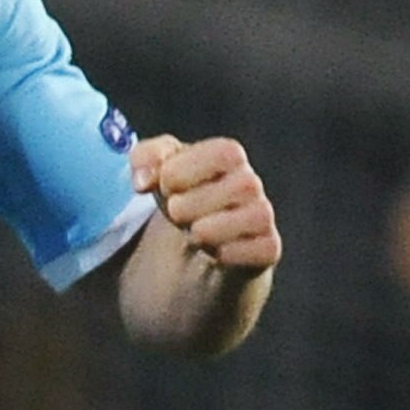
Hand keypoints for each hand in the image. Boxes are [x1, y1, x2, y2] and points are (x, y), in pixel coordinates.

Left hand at [132, 133, 280, 274]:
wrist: (190, 256)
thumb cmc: (178, 204)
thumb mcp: (157, 175)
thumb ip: (146, 160)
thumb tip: (142, 180)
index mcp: (228, 159)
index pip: (226, 152)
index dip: (188, 169)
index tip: (162, 185)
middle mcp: (250, 185)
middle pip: (243, 184)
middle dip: (196, 202)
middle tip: (174, 214)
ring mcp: (261, 219)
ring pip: (258, 215)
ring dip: (213, 228)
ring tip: (191, 235)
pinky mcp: (266, 251)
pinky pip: (264, 248)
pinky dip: (232, 253)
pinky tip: (212, 255)